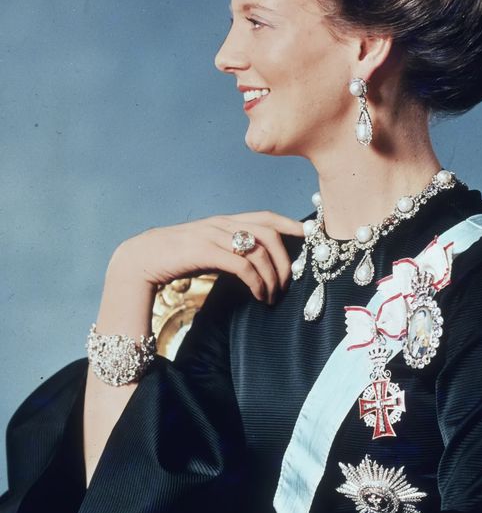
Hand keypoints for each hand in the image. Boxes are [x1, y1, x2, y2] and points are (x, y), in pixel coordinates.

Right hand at [110, 210, 304, 304]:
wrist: (139, 259)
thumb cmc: (175, 259)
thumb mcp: (207, 250)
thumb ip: (229, 251)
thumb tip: (256, 265)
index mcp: (224, 221)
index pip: (265, 216)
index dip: (290, 224)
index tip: (310, 236)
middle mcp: (221, 224)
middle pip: (269, 232)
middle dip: (286, 259)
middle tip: (289, 282)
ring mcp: (212, 235)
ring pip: (258, 250)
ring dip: (273, 276)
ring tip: (273, 296)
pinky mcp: (204, 251)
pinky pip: (242, 264)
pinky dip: (257, 282)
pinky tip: (259, 295)